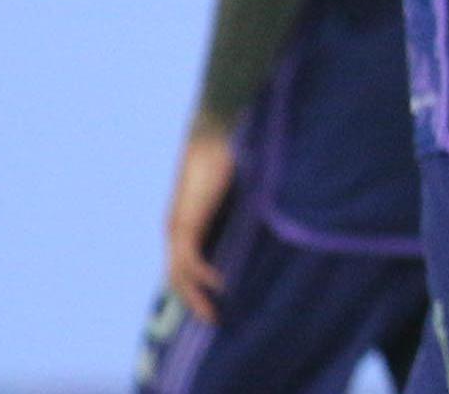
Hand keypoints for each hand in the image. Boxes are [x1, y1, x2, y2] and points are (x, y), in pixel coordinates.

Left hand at [162, 126, 236, 324]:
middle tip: (212, 319)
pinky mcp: (187, 223)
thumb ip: (242, 202)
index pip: (184, 259)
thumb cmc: (229, 150)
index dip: (194, 282)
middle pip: (177, 274)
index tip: (214, 299)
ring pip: (179, 274)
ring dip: (195, 298)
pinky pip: (190, 263)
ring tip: (214, 316)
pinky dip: (203, 278)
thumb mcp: (235, 185)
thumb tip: (271, 210)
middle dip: (192, 299)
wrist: (214, 130)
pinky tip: (222, 286)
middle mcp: (176, 226)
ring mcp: (178, 226)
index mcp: (185, 218)